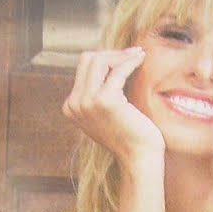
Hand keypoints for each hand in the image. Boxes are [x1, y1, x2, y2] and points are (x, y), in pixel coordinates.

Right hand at [61, 46, 165, 165]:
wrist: (138, 157)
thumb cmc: (129, 135)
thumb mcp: (105, 113)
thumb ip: (97, 94)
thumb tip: (106, 62)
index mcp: (71, 106)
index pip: (83, 68)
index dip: (105, 59)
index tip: (124, 57)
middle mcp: (75, 104)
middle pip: (88, 59)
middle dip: (111, 53)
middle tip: (133, 53)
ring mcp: (87, 102)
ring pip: (99, 60)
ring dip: (121, 55)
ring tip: (138, 55)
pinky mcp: (106, 100)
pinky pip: (118, 70)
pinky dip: (130, 61)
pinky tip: (141, 59)